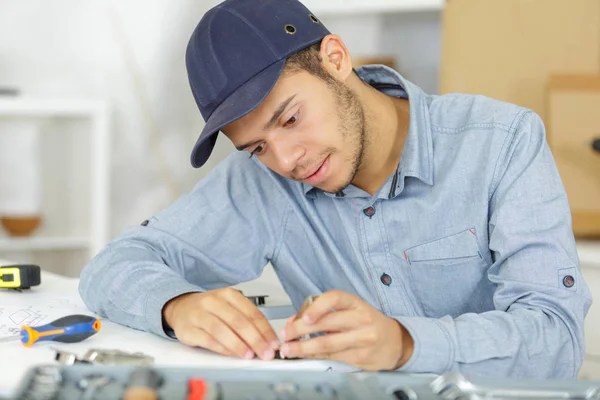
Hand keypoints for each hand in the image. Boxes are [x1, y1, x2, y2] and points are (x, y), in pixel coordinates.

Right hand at [163, 288, 279, 359]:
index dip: (265, 330)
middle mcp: (214, 302)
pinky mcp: (189, 329)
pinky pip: (208, 340)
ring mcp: (200, 314)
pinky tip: (232, 354)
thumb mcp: (230, 307)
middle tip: (265, 352)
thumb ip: (247, 320)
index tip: (273, 343)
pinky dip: (222, 348)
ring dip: (239, 345)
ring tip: (249, 355)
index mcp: (228, 294)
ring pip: (222, 330)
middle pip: (239, 322)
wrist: (181, 308)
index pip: (251, 313)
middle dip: (255, 340)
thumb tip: (267, 339)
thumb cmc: (210, 309)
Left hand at [278, 290, 413, 370]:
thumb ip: (324, 313)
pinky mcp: (361, 357)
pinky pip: (333, 356)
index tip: (303, 316)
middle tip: (285, 335)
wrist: (394, 341)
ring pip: (327, 344)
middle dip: (300, 330)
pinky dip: (315, 356)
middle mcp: (361, 318)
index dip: (317, 306)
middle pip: (326, 323)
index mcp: (355, 303)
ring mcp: (362, 338)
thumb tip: (294, 321)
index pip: (335, 298)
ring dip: (303, 347)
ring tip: (289, 349)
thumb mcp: (350, 310)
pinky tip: (305, 355)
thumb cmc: (368, 323)